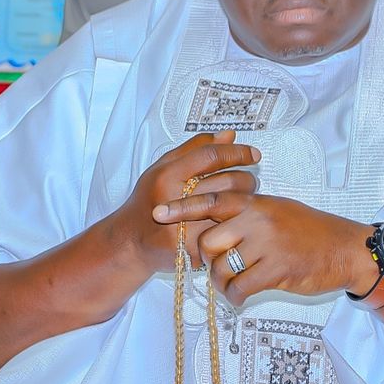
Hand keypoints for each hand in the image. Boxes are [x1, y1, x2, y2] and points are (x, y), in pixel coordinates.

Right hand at [111, 130, 259, 274]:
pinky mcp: (192, 249)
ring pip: (233, 208)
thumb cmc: (149, 200)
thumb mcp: (163, 167)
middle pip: (228, 182)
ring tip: (244, 198)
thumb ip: (195, 149)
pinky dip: (235, 224)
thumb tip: (229, 135)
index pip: (211, 156)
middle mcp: (175, 199)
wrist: (130, 242)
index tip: (254, 154)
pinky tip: (236, 220)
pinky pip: (226, 232)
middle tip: (250, 179)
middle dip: (247, 179)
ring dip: (245, 201)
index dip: (237, 152)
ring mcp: (184, 227)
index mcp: (167, 175)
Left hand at [154, 190, 376, 306]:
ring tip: (232, 284)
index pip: (210, 200)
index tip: (158, 213)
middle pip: (208, 241)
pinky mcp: (276, 270)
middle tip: (219, 266)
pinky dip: (236, 297)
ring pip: (221, 267)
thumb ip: (246, 210)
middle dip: (207, 259)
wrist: (343, 248)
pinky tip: (242, 297)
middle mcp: (257, 219)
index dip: (182, 208)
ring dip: (221, 282)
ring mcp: (266, 244)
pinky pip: (239, 287)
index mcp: (254, 202)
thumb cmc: (307, 229)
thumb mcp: (275, 209)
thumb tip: (214, 217)